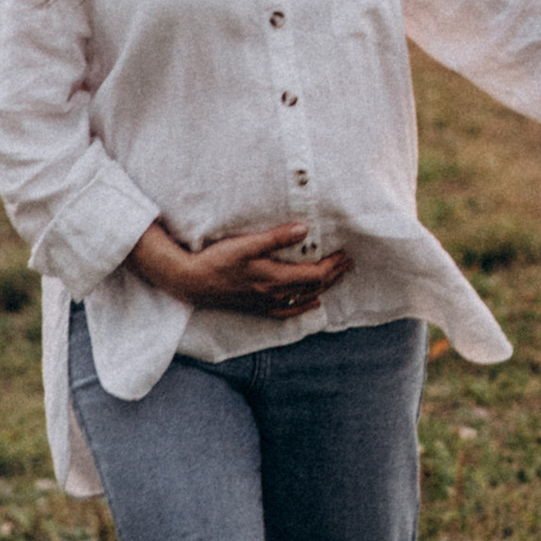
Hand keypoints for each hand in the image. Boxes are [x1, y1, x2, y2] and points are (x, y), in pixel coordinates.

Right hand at [131, 219, 354, 316]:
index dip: (333, 266)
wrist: (192, 282)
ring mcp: (266, 303)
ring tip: (337, 277)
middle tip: (348, 263)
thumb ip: (275, 238)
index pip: (315, 275)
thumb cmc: (217, 261)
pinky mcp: (257, 306)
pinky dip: (304, 305)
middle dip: (333, 275)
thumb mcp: (246, 244)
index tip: (345, 254)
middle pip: (313, 287)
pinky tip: (311, 302)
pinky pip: (288, 310)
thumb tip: (303, 230)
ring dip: (323, 287)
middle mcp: (274, 294)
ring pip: (304, 298)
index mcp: (275, 278)